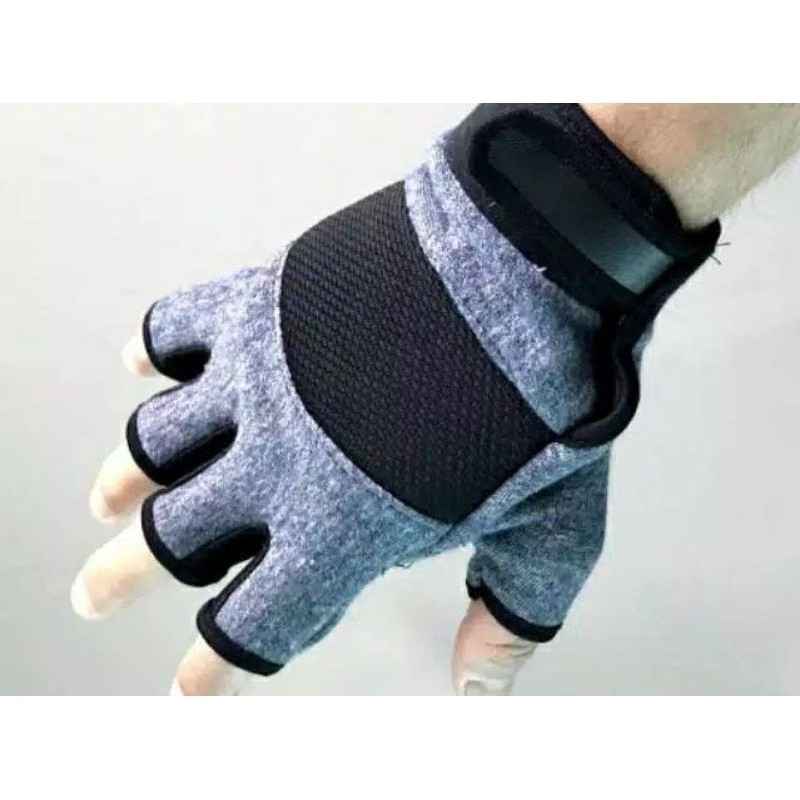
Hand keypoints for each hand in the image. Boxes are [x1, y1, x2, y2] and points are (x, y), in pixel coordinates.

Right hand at [73, 331, 539, 694]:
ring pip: (154, 442)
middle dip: (121, 576)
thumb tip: (479, 687)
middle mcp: (278, 462)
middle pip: (169, 539)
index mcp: (343, 532)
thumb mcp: (554, 528)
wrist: (530, 270)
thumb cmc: (549, 397)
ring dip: (124, 475)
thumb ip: (509, 613)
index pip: (257, 623)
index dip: (216, 664)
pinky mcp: (262, 302)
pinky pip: (174, 328)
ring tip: (107, 496)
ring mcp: (260, 377)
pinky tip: (143, 367)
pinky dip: (150, 350)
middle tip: (93, 593)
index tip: (193, 685)